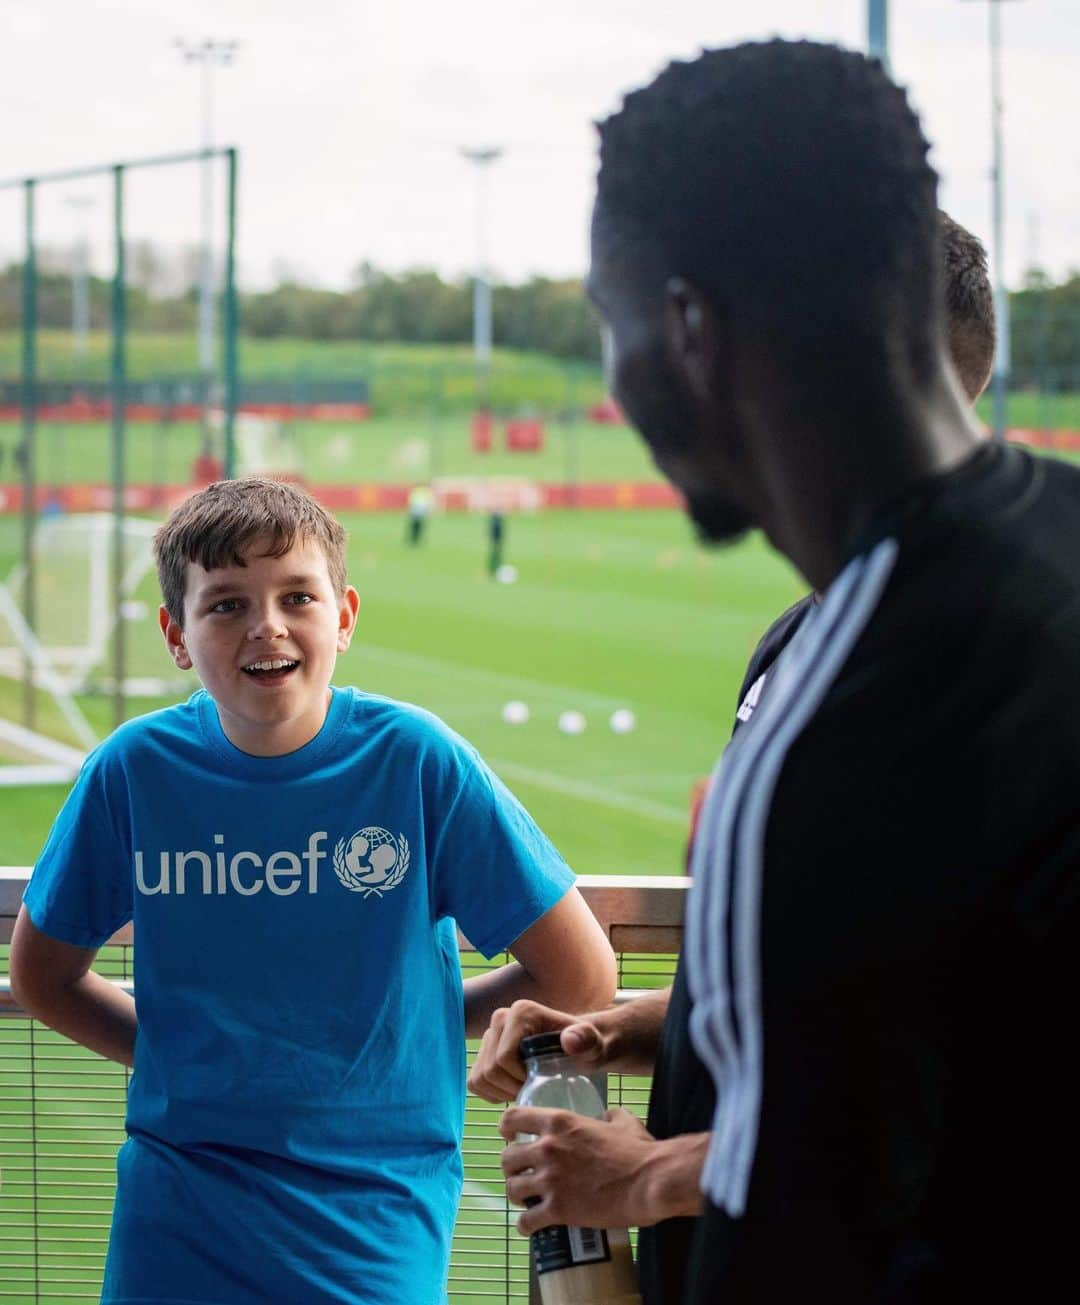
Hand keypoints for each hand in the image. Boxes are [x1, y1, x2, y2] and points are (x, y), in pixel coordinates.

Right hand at [468, 999, 613, 1103]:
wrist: (581, 1048)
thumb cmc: (587, 1047)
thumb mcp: (592, 1045)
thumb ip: (586, 1040)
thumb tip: (569, 1041)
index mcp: (521, 1012)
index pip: (503, 1059)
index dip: (519, 1080)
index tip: (541, 1083)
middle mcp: (501, 1018)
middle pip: (489, 1070)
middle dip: (510, 1088)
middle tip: (533, 1090)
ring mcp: (490, 1033)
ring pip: (479, 1078)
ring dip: (500, 1093)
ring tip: (525, 1091)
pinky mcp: (484, 1050)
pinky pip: (475, 1081)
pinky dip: (491, 1093)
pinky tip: (512, 1091)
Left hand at [499, 1106, 657, 1233]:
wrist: (650, 1182)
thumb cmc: (639, 1151)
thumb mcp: (622, 1122)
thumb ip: (608, 1115)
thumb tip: (606, 1116)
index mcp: (559, 1122)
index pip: (511, 1118)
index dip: (506, 1129)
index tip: (510, 1138)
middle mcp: (547, 1148)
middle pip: (506, 1158)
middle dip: (512, 1168)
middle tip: (523, 1175)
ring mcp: (550, 1180)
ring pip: (511, 1189)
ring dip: (517, 1196)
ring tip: (527, 1201)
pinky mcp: (558, 1210)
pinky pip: (525, 1221)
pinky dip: (525, 1226)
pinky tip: (531, 1226)